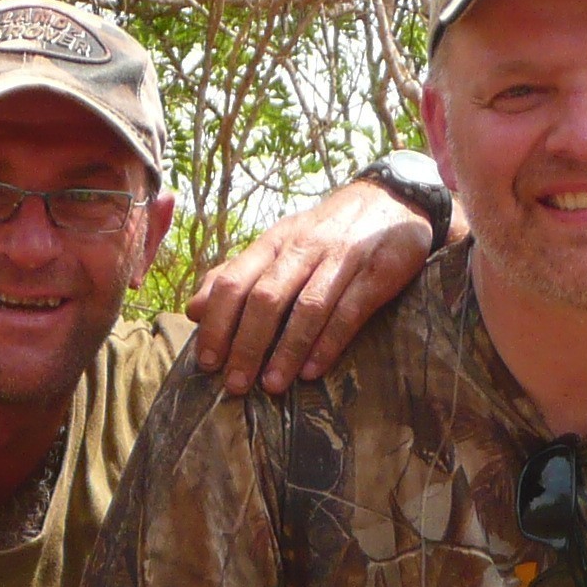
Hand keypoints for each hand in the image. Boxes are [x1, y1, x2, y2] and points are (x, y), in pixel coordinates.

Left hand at [187, 180, 435, 395]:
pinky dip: (327, 344)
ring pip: (306, 308)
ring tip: (271, 385)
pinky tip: (312, 372)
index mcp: (274, 243)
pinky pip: (348, 313)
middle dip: (246, 344)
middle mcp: (304, 248)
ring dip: (286, 351)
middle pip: (266, 298)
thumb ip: (238, 275)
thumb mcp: (279, 245)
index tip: (207, 362)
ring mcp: (341, 259)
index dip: (217, 323)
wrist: (393, 200)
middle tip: (235, 384)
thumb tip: (194, 309)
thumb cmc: (326, 233)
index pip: (234, 281)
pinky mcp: (377, 273)